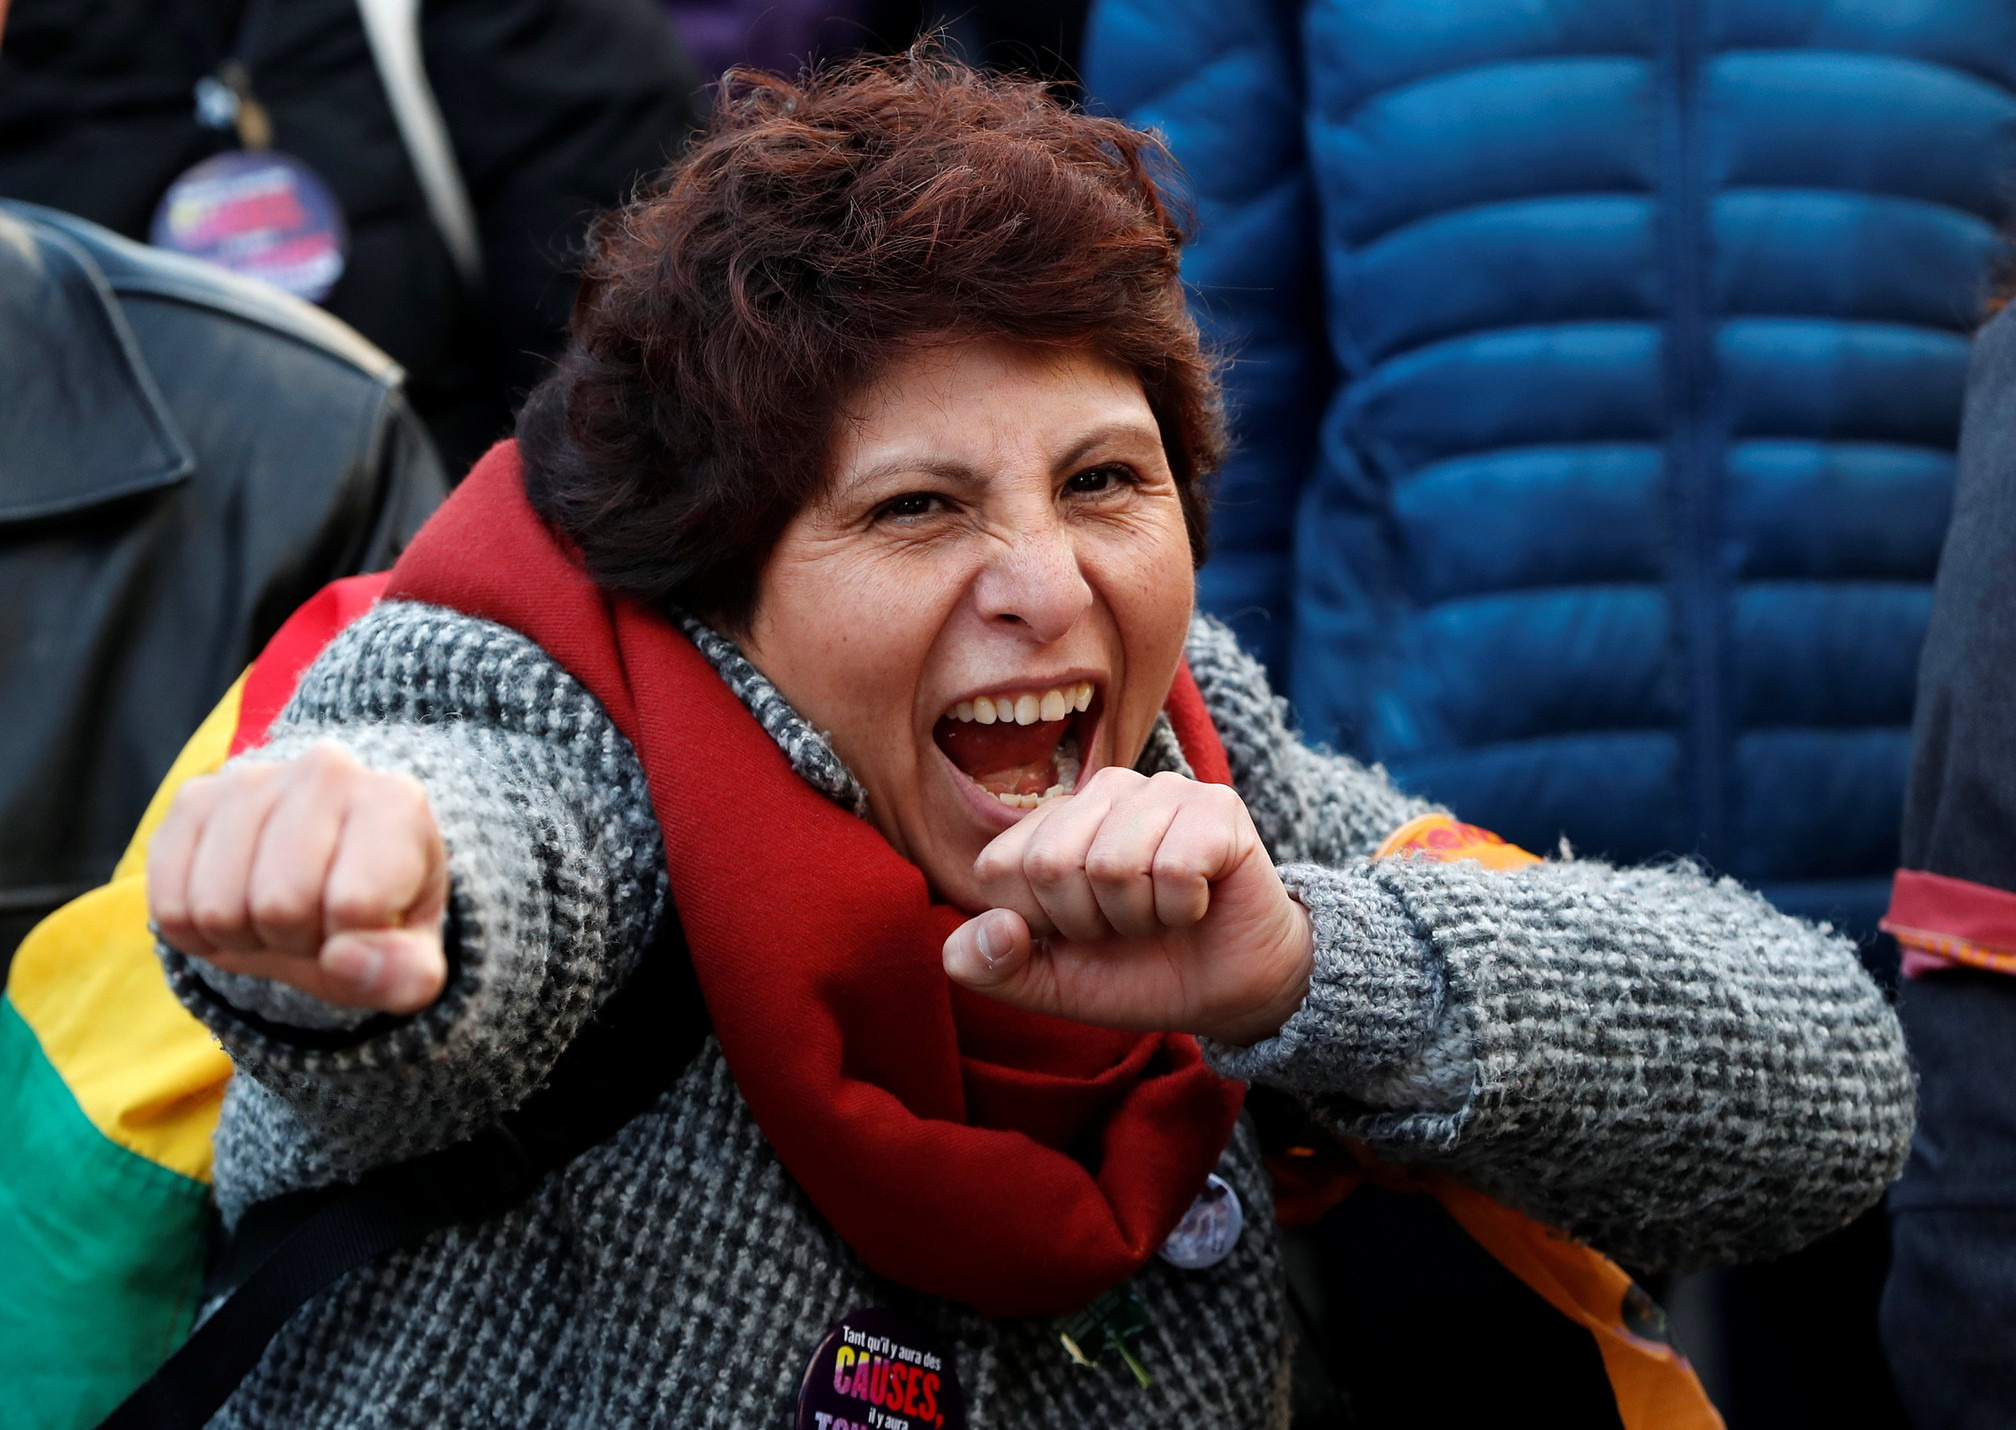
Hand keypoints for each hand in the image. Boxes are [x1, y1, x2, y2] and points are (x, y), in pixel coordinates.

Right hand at [148, 742, 448, 1013]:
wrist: (328, 870)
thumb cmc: (378, 915)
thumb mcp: (412, 957)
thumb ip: (406, 974)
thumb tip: (345, 960)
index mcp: (396, 803)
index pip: (354, 905)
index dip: (350, 945)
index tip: (364, 925)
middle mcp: (325, 772)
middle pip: (279, 906)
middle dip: (294, 941)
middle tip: (316, 921)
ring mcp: (252, 779)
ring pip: (218, 908)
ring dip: (244, 937)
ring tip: (279, 912)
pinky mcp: (193, 800)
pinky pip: (171, 904)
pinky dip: (198, 932)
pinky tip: (236, 905)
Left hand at [942, 768, 1313, 1046]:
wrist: (1231, 991)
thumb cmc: (1137, 974)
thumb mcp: (1050, 986)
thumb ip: (992, 967)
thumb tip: (987, 932)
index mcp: (1050, 824)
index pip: (1000, 869)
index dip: (1038, 925)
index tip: (1078, 934)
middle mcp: (1102, 792)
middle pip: (1053, 864)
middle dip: (1090, 923)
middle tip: (1127, 927)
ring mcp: (1162, 790)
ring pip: (1113, 864)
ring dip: (1140, 918)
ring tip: (1162, 915)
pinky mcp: (1217, 806)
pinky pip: (1175, 868)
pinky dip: (1184, 910)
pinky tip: (1198, 904)